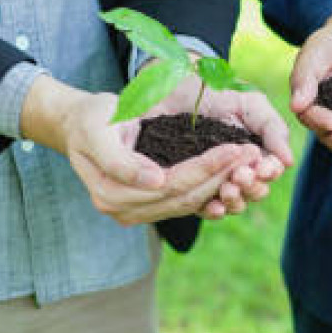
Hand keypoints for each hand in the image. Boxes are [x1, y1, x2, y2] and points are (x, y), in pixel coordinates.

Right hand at [21, 75, 254, 225]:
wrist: (78, 127)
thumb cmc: (89, 119)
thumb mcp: (97, 130)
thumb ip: (121, 160)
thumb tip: (156, 183)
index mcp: (111, 192)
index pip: (172, 183)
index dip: (207, 167)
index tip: (236, 148)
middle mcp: (123, 210)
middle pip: (185, 196)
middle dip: (222, 175)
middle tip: (253, 154)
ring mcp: (137, 213)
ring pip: (191, 202)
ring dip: (223, 183)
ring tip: (250, 162)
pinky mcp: (150, 208)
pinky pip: (188, 203)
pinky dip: (213, 189)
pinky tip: (234, 171)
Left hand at [141, 75, 294, 219]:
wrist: (173, 89)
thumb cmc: (215, 94)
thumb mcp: (249, 105)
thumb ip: (273, 129)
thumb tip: (289, 161)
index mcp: (255, 152)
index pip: (270, 172)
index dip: (269, 173)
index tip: (262, 167)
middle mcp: (238, 169)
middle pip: (255, 191)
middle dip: (251, 186)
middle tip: (240, 174)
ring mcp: (214, 181)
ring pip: (234, 203)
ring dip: (236, 200)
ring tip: (227, 188)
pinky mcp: (189, 187)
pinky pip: (205, 209)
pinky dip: (213, 211)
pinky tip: (214, 207)